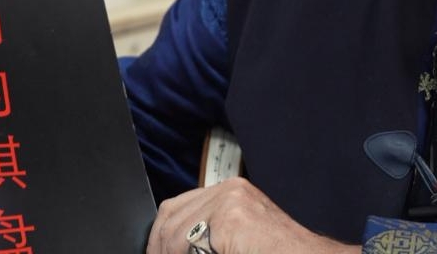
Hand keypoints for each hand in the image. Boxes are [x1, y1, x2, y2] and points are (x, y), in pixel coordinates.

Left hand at [147, 177, 358, 253]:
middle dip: (160, 246)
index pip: (177, 207)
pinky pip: (189, 246)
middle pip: (171, 215)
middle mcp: (230, 190)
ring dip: (169, 253)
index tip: (156, 253)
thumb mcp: (239, 239)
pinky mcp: (232, 220)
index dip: (160, 236)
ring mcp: (231, 202)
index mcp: (231, 192)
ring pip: (175, 232)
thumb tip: (171, 246)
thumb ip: (211, 235)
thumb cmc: (280, 252)